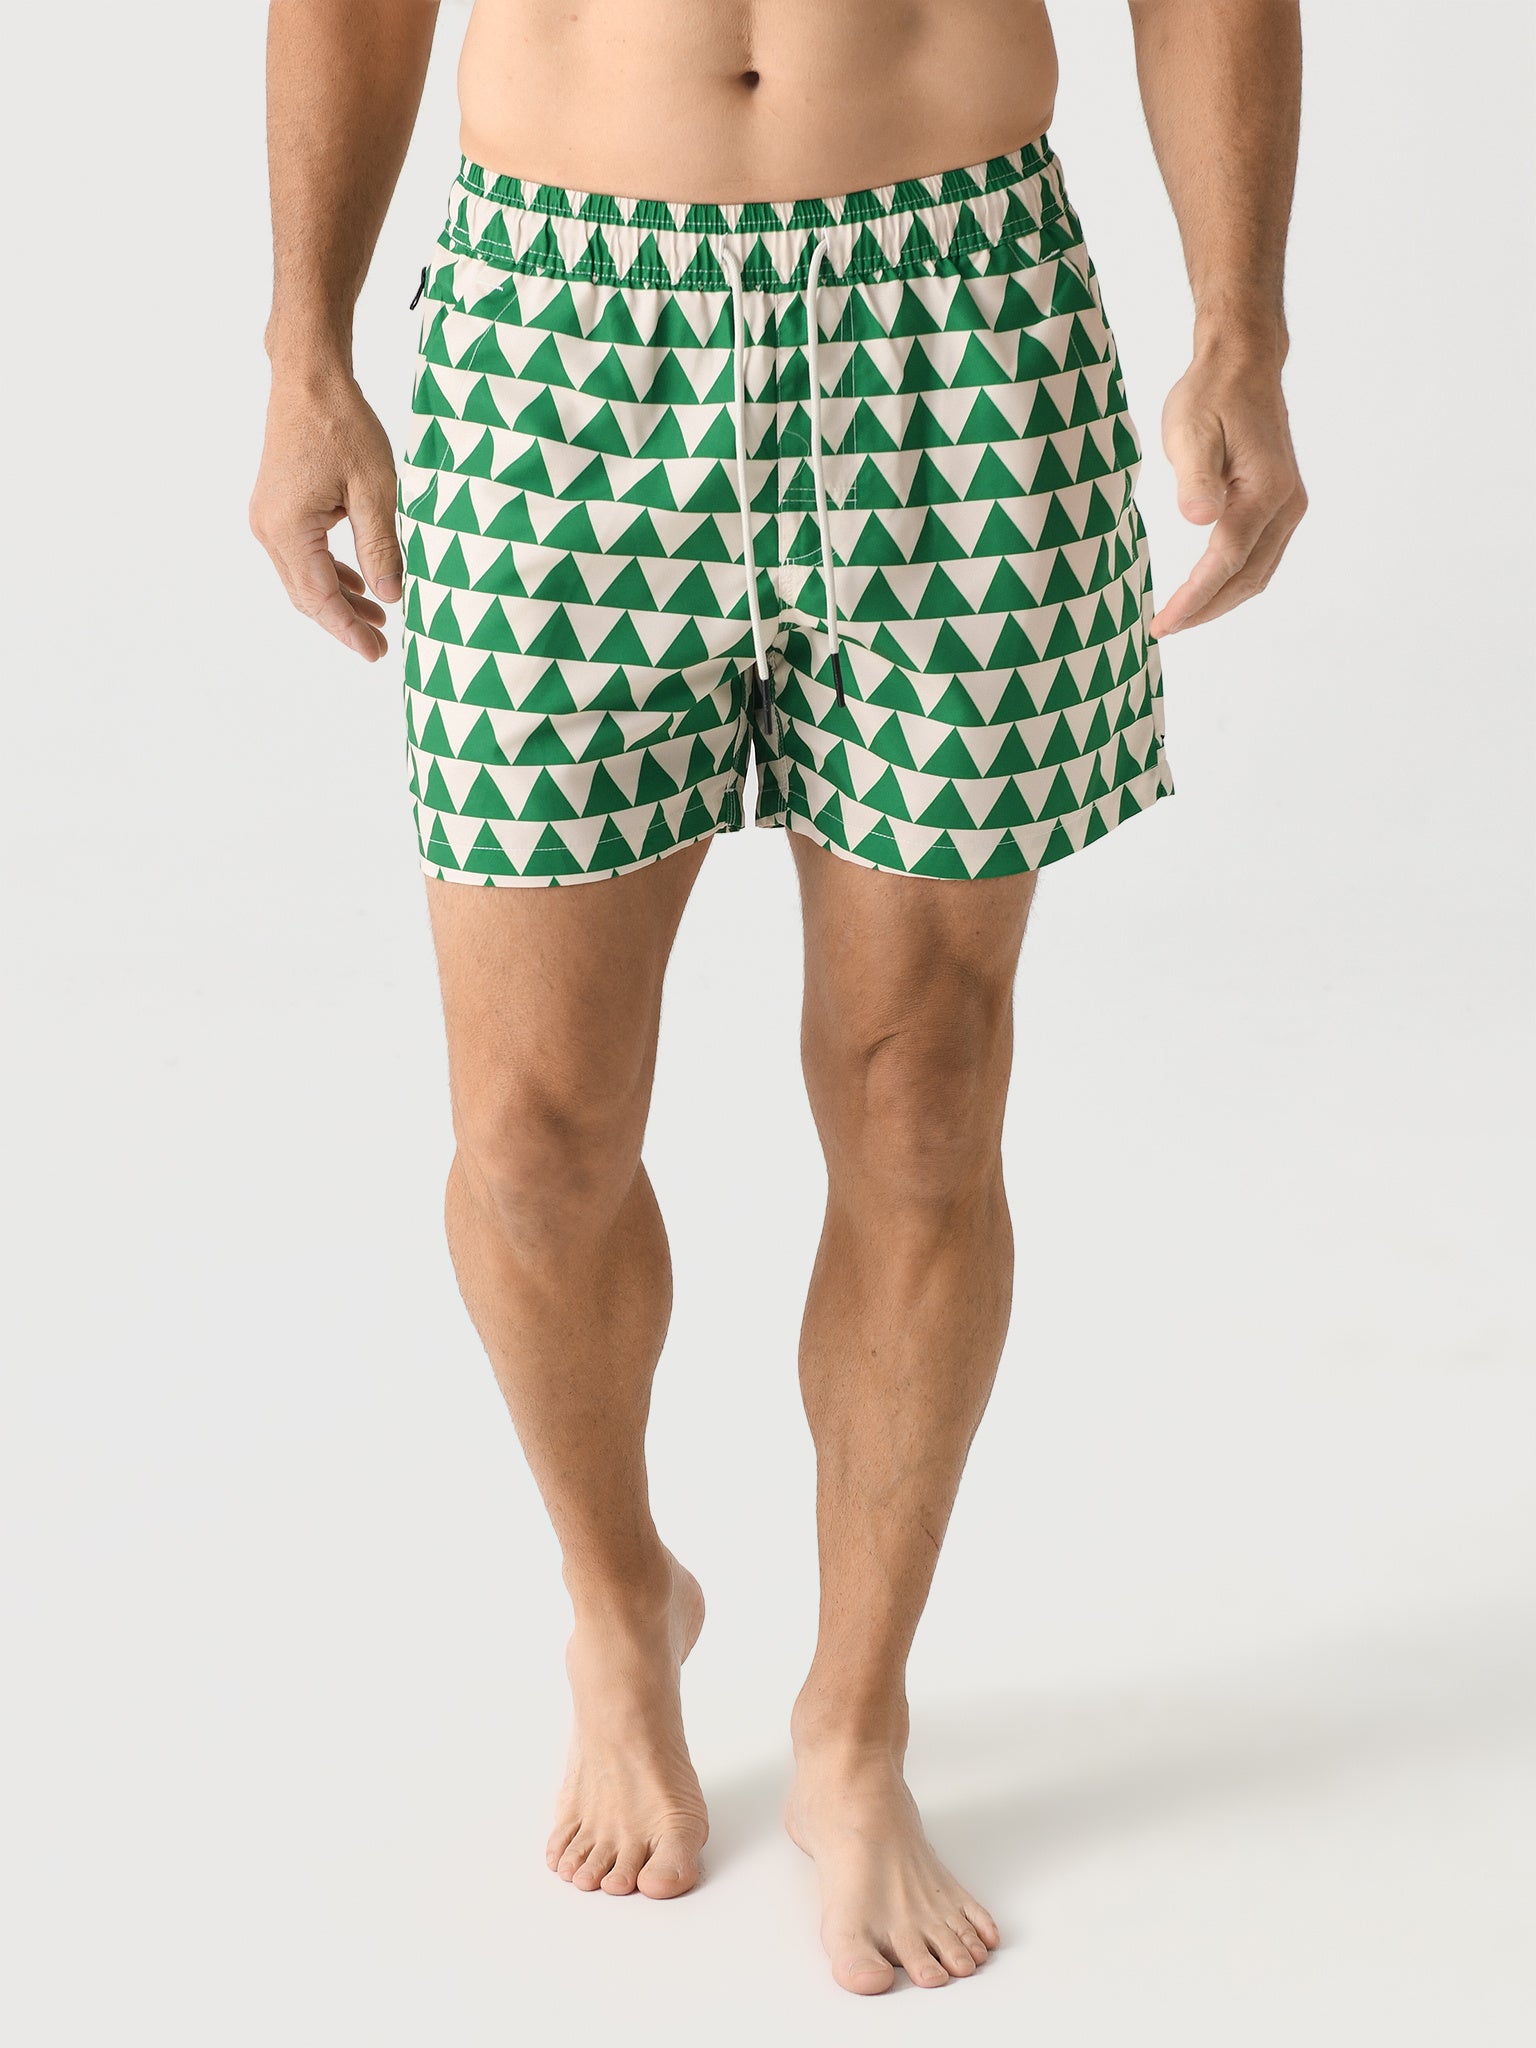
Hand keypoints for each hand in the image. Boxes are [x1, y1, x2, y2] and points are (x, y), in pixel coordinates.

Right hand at [250, 370, 403, 660]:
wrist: (309, 379)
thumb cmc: (342, 425)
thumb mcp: (375, 490)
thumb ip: (381, 547)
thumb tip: (391, 596)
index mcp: (289, 529)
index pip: (321, 597)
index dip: (349, 630)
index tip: (377, 653)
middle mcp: (269, 529)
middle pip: (307, 595)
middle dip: (343, 623)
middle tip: (381, 646)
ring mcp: (269, 519)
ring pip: (303, 579)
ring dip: (339, 601)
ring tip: (378, 620)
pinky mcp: (277, 509)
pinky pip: (302, 557)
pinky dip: (330, 575)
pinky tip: (358, 586)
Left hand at [1149, 346, 1306, 635]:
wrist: (1243, 366)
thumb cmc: (1212, 395)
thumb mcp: (1191, 430)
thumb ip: (1196, 477)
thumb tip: (1199, 519)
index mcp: (1265, 491)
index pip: (1227, 560)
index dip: (1195, 597)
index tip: (1164, 622)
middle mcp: (1286, 505)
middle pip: (1247, 578)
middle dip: (1206, 609)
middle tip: (1164, 628)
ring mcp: (1288, 507)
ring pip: (1257, 574)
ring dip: (1220, 601)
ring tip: (1180, 618)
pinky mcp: (1281, 506)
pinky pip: (1260, 559)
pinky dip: (1232, 582)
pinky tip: (1204, 591)